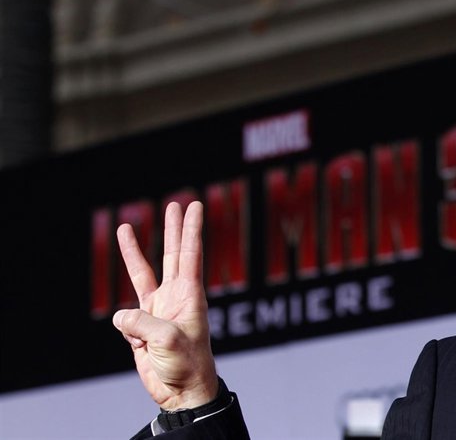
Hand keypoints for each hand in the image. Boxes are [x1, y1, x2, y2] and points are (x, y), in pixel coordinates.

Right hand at [112, 201, 217, 409]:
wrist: (182, 391)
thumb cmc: (187, 364)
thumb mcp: (167, 340)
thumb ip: (142, 322)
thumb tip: (120, 316)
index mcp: (190, 295)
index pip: (190, 254)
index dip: (191, 229)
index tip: (196, 205)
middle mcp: (175, 296)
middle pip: (171, 255)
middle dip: (172, 229)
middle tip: (175, 204)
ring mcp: (158, 309)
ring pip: (143, 274)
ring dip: (134, 252)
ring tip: (126, 227)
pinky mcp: (142, 326)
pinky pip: (124, 319)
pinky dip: (125, 329)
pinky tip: (138, 345)